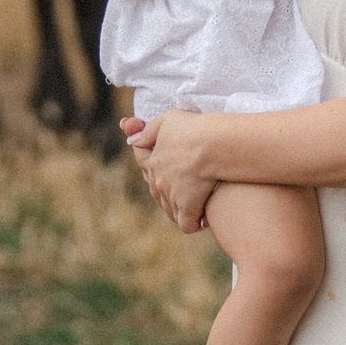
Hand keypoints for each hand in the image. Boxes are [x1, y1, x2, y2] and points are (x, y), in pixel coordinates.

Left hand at [125, 111, 217, 231]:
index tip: (169, 168)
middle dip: (169, 190)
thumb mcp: (168, 120)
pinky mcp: (188, 209)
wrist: (213, 146)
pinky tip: (202, 220)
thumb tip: (132, 141)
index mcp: (153, 162)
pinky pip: (186, 224)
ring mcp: (173, 198)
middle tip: (185, 187)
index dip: (155, 166)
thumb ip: (149, 131)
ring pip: (171, 209)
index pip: (145, 165)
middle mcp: (159, 183)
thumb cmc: (194, 129)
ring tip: (195, 204)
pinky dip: (193, 223)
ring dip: (180, 208)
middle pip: (158, 191)